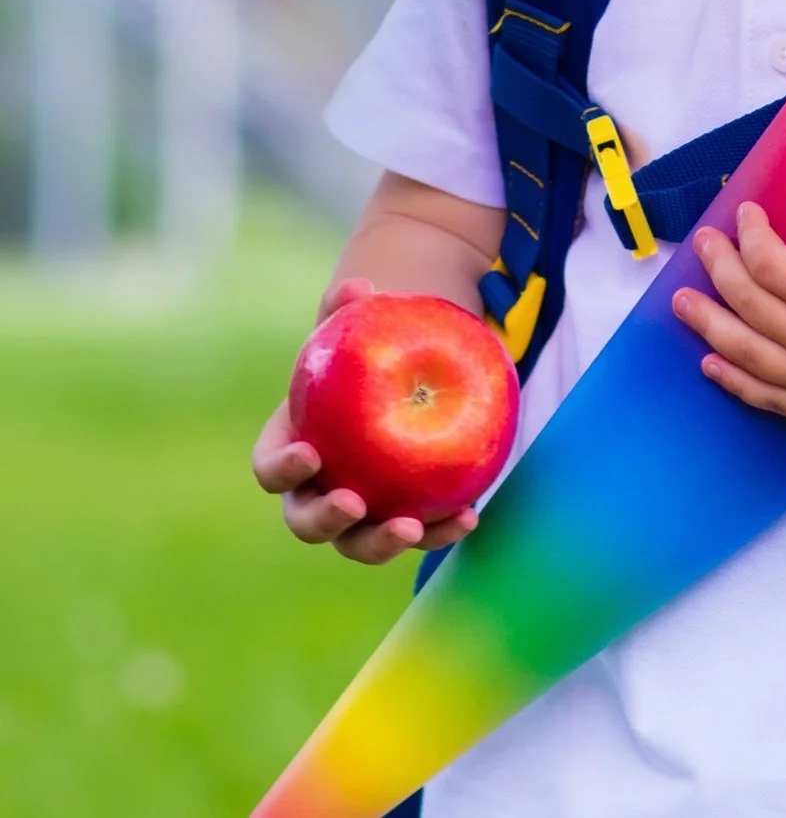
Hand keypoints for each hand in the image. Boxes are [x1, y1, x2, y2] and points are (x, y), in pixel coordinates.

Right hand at [250, 282, 481, 563]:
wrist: (401, 374)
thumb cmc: (364, 351)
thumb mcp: (354, 326)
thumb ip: (345, 307)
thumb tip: (357, 285)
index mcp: (290, 449)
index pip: (271, 471)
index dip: (283, 470)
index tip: (311, 455)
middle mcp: (315, 490)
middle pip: (305, 521)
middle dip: (325, 520)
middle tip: (355, 505)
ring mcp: (357, 513)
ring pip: (357, 543)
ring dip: (380, 543)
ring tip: (412, 528)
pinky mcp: (399, 516)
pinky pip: (417, 531)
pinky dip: (439, 530)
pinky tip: (469, 516)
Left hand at [674, 194, 785, 433]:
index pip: (772, 265)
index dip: (751, 236)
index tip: (746, 214)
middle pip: (749, 305)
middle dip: (719, 269)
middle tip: (702, 243)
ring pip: (745, 354)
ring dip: (709, 325)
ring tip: (680, 303)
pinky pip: (766, 398)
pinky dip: (733, 381)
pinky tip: (712, 365)